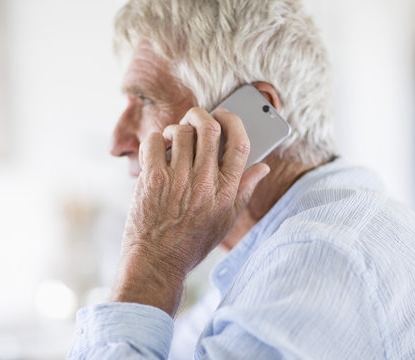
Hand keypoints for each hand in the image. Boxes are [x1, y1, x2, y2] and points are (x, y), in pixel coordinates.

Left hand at [110, 107, 269, 315]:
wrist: (157, 261)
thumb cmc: (193, 242)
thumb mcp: (226, 219)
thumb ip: (244, 189)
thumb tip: (262, 167)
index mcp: (227, 191)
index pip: (240, 144)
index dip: (234, 121)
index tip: (226, 114)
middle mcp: (205, 182)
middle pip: (209, 128)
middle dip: (201, 115)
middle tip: (195, 117)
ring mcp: (178, 179)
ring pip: (182, 132)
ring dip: (178, 129)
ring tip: (175, 140)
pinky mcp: (152, 179)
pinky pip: (155, 142)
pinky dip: (156, 140)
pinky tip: (159, 151)